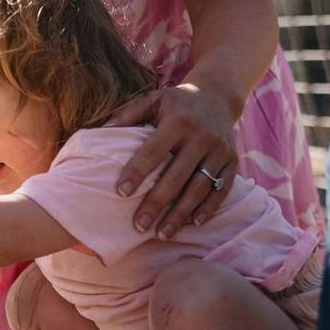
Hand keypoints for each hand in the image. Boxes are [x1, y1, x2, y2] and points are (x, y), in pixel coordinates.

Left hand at [107, 83, 237, 238]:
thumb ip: (127, 115)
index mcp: (178, 121)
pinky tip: (192, 223)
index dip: (137, 172)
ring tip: (161, 233)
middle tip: (139, 225)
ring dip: (180, 213)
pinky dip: (208, 208)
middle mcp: (202, 136)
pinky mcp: (232, 161)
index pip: (154, 151)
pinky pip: (222, 189)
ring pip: (199, 188)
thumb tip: (97, 131)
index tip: (121, 192)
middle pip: (176, 176)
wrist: (218, 96)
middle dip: (157, 203)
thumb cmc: (177, 102)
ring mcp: (220, 150)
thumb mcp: (153, 99)